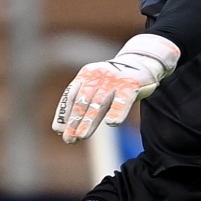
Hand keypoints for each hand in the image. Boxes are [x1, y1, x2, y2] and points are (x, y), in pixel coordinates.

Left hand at [52, 33, 179, 142]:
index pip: (71, 95)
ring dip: (89, 120)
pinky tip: (112, 123)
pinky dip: (117, 111)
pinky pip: (123, 99)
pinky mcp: (132, 84)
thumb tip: (62, 128)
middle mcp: (97, 76)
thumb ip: (82, 103)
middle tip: (68, 139)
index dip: (64, 113)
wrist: (142, 61)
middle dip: (74, 121)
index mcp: (85, 75)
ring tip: (82, 136)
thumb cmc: (113, 81)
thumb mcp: (96, 86)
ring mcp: (114, 80)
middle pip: (83, 100)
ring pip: (100, 102)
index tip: (58, 130)